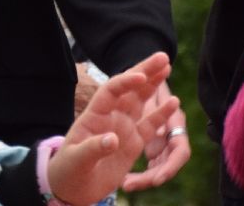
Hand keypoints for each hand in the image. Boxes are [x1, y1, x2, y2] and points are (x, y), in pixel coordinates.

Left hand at [48, 52, 176, 205]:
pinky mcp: (133, 142)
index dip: (125, 82)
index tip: (140, 76)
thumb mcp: (76, 160)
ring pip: (141, 101)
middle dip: (145, 71)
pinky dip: (161, 115)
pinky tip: (174, 102)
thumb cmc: (69, 170)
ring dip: (153, 84)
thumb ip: (93, 148)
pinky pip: (150, 125)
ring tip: (167, 66)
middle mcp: (110, 116)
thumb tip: (113, 139)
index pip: (110, 91)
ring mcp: (123, 127)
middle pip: (130, 89)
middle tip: (162, 56)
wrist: (72, 187)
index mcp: (94, 115)